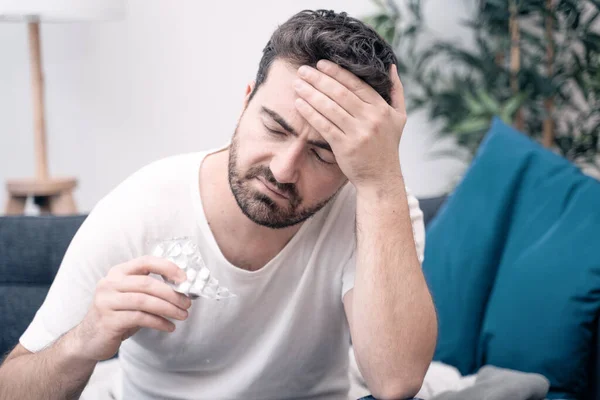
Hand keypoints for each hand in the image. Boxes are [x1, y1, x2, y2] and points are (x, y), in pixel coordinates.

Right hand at [75, 256, 191, 360]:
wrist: (88, 340)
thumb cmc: (117, 315)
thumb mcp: (131, 297)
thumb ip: (149, 290)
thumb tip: (181, 290)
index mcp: (118, 273)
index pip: (145, 262)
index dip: (167, 267)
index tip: (184, 278)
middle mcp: (109, 284)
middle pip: (147, 284)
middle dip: (172, 293)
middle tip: (187, 303)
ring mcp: (106, 302)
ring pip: (144, 301)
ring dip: (168, 308)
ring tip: (182, 315)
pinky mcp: (108, 320)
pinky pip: (140, 318)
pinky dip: (158, 322)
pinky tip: (169, 326)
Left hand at [293, 60, 406, 192]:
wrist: (381, 178)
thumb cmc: (387, 147)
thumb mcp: (399, 118)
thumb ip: (396, 91)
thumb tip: (392, 66)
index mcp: (382, 109)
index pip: (356, 84)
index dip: (337, 72)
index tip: (320, 64)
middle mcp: (371, 119)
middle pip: (340, 93)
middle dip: (319, 79)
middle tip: (303, 70)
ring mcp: (358, 133)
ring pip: (330, 107)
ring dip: (311, 93)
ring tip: (297, 84)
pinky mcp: (345, 147)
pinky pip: (324, 125)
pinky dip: (310, 113)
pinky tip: (299, 104)